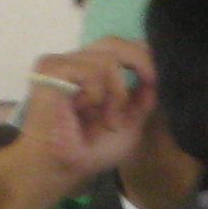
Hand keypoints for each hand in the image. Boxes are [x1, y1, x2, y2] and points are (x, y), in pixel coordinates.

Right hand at [3, 40, 156, 190]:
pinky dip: (98, 94)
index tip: (156, 77)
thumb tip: (155, 77)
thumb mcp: (131, 124)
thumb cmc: (91, 150)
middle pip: (114, 42)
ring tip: (107, 119)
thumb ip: (143, 99)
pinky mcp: (51, 68)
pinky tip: (84, 110)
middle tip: (151, 83)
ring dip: (117, 94)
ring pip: (109, 58)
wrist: (64, 166)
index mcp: (91, 73)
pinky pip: (92, 70)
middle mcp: (76, 64)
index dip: (142, 54)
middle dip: (140, 62)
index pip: (119, 47)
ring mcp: (62, 64)